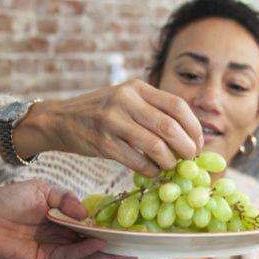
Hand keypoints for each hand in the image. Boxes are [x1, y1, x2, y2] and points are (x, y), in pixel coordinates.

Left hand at [0, 180, 133, 258]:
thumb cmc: (5, 202)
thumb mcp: (41, 189)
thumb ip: (65, 198)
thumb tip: (86, 213)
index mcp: (59, 217)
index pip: (88, 221)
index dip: (107, 222)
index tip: (127, 221)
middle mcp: (60, 235)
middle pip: (92, 240)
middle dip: (114, 241)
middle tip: (138, 241)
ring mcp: (54, 249)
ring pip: (86, 253)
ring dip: (107, 252)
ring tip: (129, 250)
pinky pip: (71, 256)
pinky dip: (87, 251)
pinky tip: (101, 244)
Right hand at [13, 80, 203, 175]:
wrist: (60, 119)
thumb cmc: (101, 113)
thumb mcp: (127, 100)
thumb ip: (153, 111)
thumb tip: (190, 137)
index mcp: (137, 87)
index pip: (178, 106)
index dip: (194, 128)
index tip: (198, 143)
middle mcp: (126, 100)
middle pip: (170, 127)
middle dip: (186, 148)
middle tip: (189, 159)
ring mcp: (112, 121)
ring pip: (155, 146)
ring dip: (169, 162)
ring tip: (171, 166)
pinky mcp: (103, 142)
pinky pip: (137, 161)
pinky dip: (151, 170)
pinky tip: (153, 171)